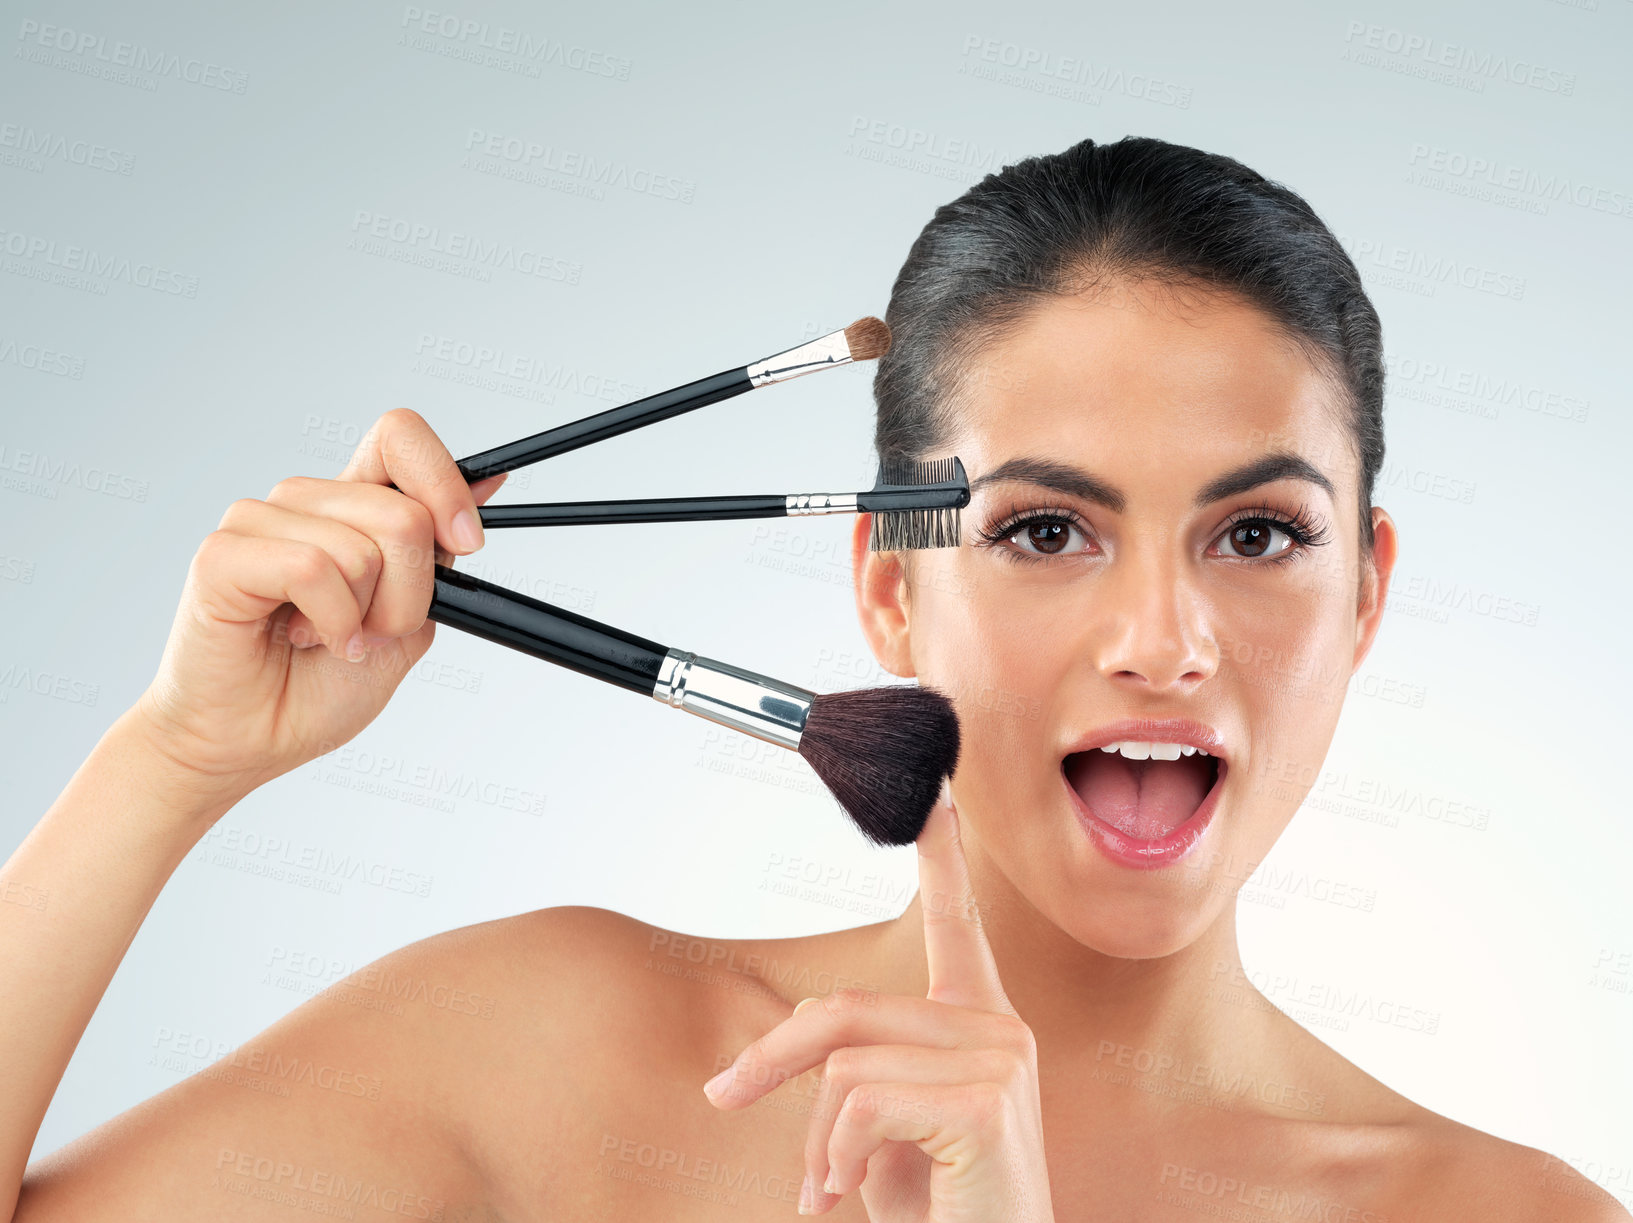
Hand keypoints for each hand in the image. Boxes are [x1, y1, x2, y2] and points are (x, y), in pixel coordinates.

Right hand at [131, 408, 507, 814]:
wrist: (252, 742)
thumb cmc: (317, 687)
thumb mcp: (410, 622)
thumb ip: (440, 555)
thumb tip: (488, 483)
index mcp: (350, 505)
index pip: (400, 436)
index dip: (443, 480)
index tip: (466, 541)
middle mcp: (304, 502)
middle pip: (403, 512)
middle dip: (409, 596)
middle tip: (371, 631)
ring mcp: (258, 521)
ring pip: (363, 547)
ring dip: (365, 617)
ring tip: (329, 639)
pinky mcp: (222, 554)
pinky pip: (313, 569)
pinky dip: (330, 622)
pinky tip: (309, 640)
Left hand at [703, 788, 1054, 1220]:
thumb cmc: (945, 1210)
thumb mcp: (881, 1131)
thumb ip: (852, 1070)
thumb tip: (789, 1035)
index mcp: (977, 1027)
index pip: (956, 924)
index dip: (941, 857)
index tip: (931, 795)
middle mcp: (997, 1030)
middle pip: (844, 1011)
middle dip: (771, 1060)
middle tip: (724, 1097)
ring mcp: (999, 1061)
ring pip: (844, 1063)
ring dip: (813, 1137)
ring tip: (825, 1189)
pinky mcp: (985, 1103)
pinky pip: (860, 1103)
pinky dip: (835, 1156)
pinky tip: (850, 1193)